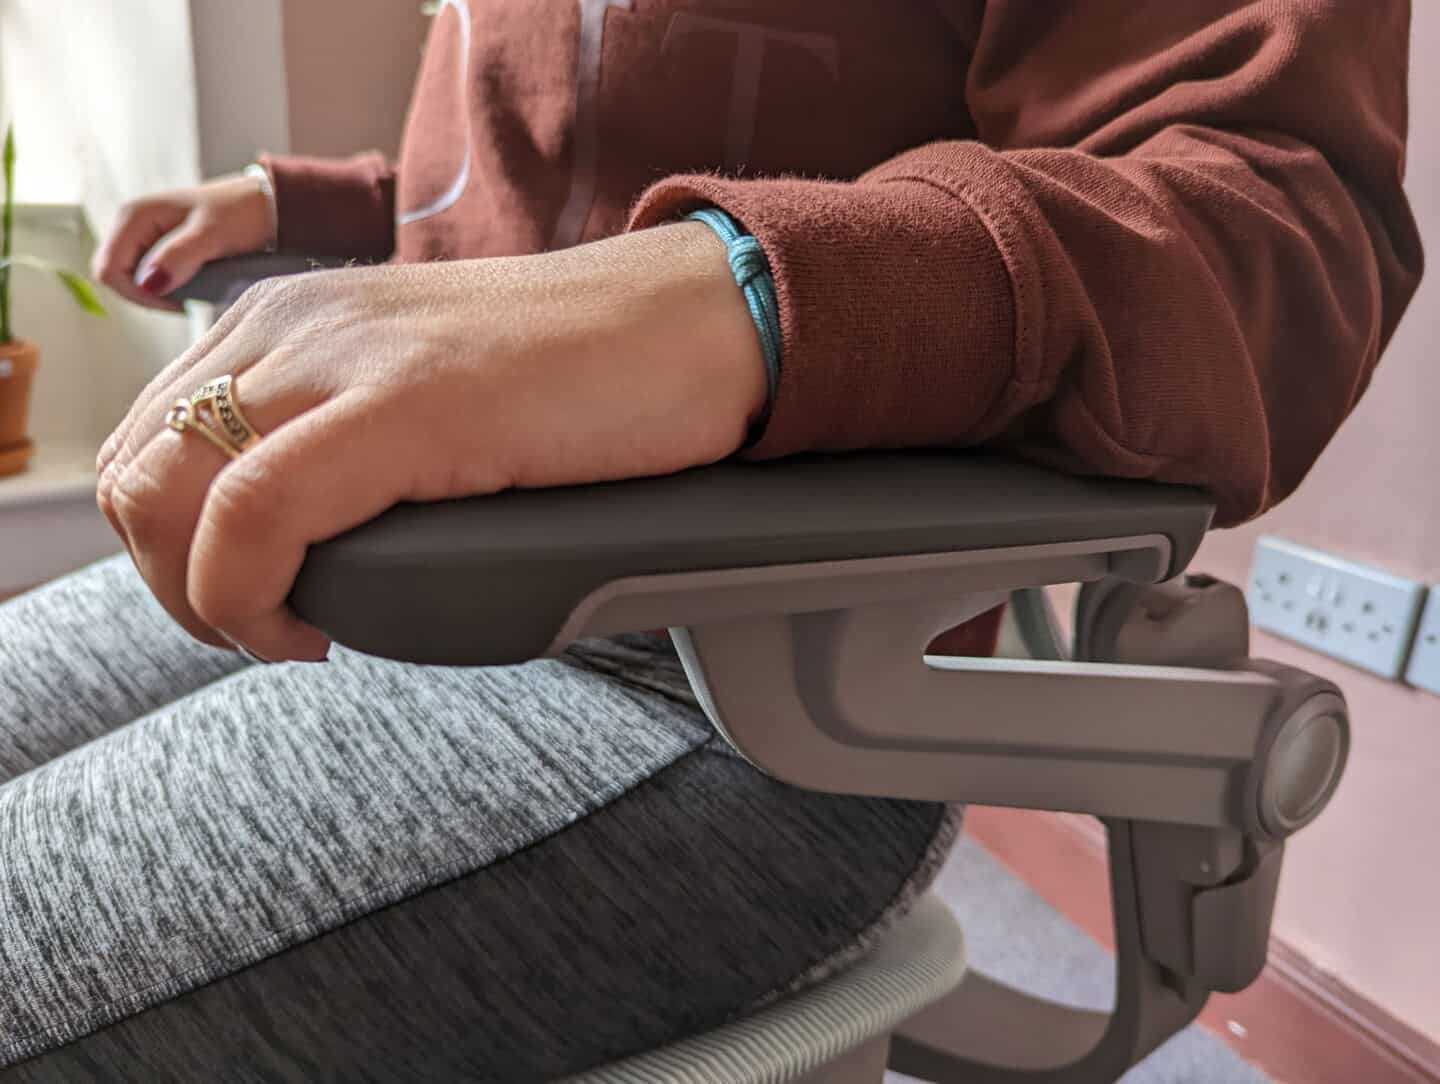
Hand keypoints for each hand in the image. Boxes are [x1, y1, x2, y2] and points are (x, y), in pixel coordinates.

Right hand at [91, 173, 276, 311]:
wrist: (263, 204)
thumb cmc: (241, 213)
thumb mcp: (212, 235)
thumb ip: (179, 257)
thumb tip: (149, 285)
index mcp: (134, 216)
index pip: (109, 268)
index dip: (135, 293)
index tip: (174, 303)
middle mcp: (131, 223)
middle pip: (114, 274)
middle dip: (144, 295)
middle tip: (184, 302)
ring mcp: (143, 235)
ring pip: (130, 277)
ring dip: (156, 293)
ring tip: (191, 293)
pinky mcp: (157, 245)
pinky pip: (147, 273)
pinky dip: (164, 286)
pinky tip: (190, 286)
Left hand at [96, 223, 765, 661]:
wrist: (698, 323)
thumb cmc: (585, 376)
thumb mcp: (425, 392)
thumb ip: (342, 434)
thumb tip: (295, 542)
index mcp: (291, 321)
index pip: (146, 445)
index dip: (167, 552)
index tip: (251, 602)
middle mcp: (295, 326)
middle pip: (137, 476)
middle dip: (172, 586)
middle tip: (261, 627)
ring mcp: (345, 358)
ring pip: (168, 496)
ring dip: (202, 599)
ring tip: (288, 630)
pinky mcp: (408, 402)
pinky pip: (255, 513)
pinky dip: (251, 597)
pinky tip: (317, 630)